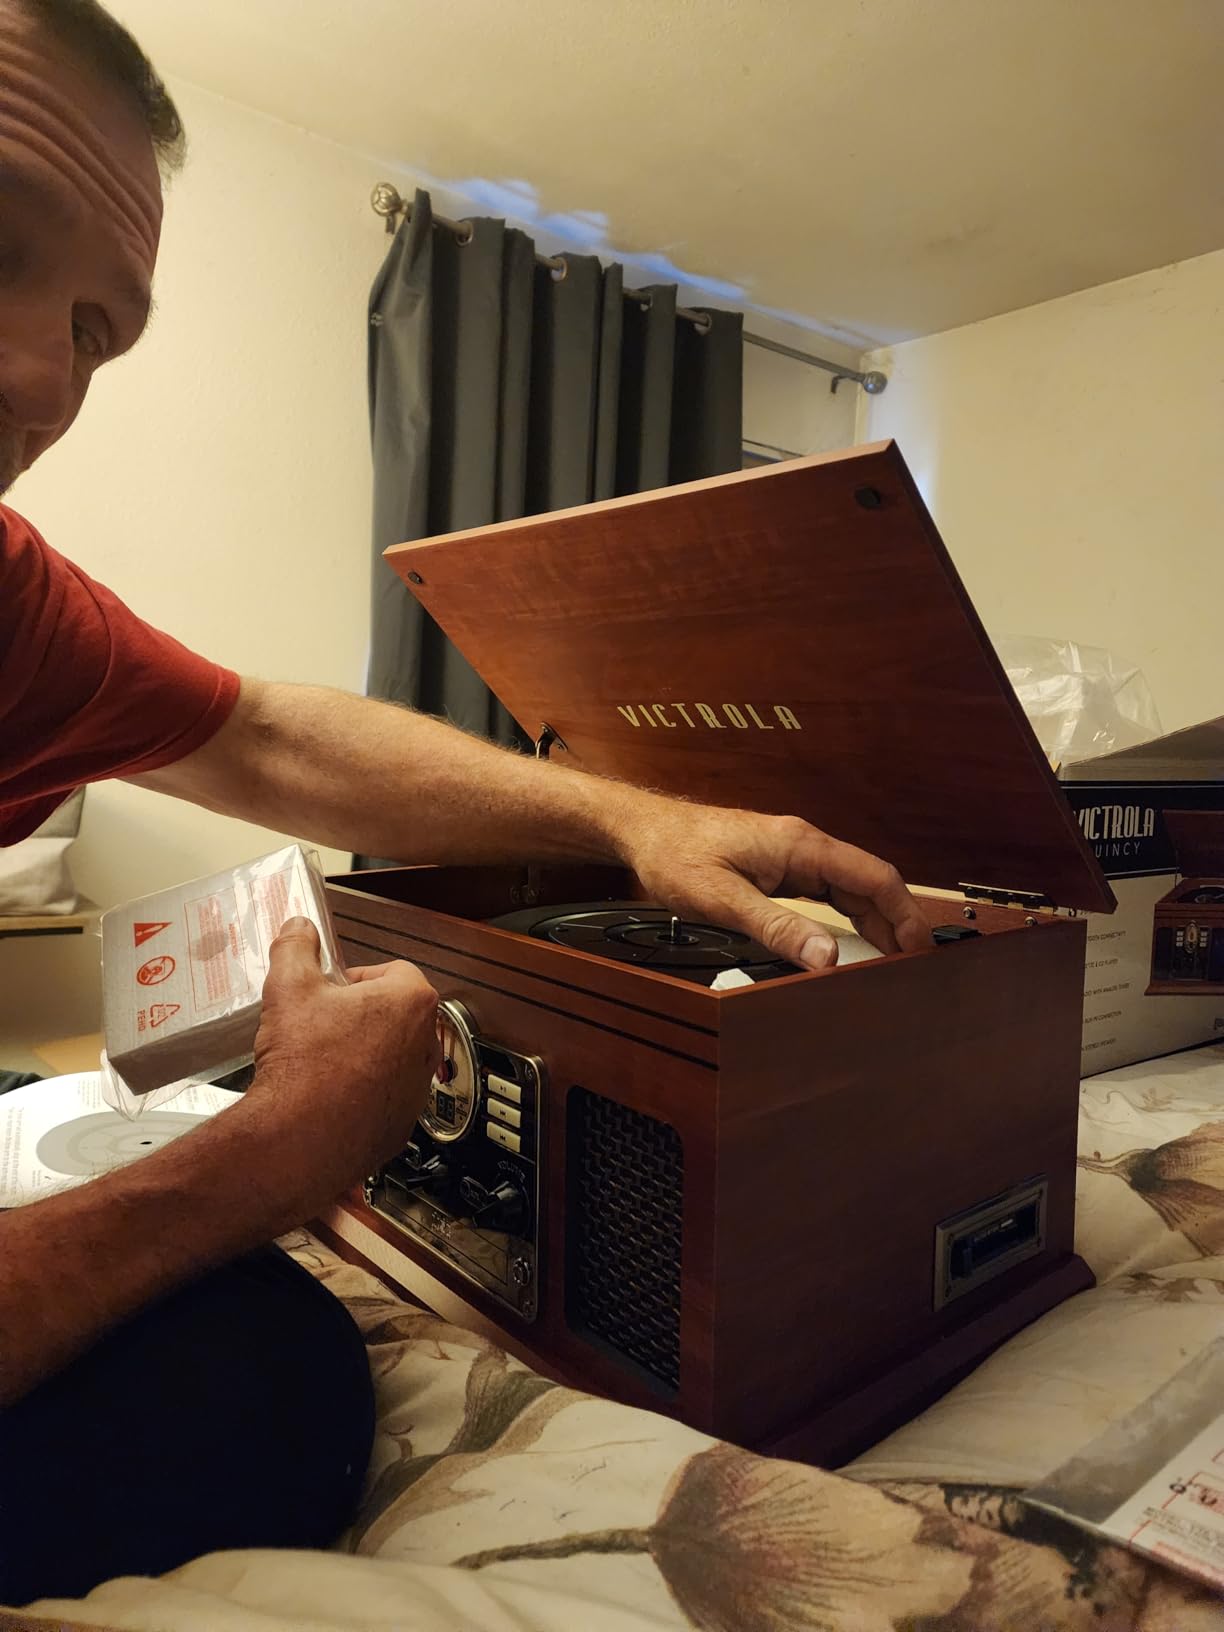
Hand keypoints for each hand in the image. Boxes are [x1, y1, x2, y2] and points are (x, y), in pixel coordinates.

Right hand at [241, 917, 438, 1221]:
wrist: (297, 1139)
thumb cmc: (303, 1065)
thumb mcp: (289, 987)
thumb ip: (295, 948)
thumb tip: (298, 930)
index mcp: (411, 1002)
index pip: (392, 972)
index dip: (356, 979)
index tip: (332, 990)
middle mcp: (425, 1045)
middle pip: (394, 1015)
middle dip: (360, 1015)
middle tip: (322, 1024)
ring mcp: (417, 1088)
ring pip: (391, 1057)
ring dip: (362, 1054)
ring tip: (321, 1062)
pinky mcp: (401, 1124)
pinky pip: (383, 1097)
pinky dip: (360, 1093)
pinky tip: (326, 1095)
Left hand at [619, 800, 930, 969]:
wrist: (642, 831)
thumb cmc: (674, 852)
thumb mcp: (722, 898)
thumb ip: (776, 927)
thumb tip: (825, 957)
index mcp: (800, 845)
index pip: (875, 876)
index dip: (905, 914)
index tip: (920, 949)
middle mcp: (803, 846)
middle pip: (870, 885)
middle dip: (897, 923)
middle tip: (912, 967)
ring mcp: (792, 857)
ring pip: (850, 890)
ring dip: (874, 924)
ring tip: (889, 963)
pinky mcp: (779, 869)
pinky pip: (827, 894)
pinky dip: (846, 920)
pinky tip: (848, 945)